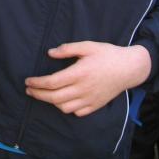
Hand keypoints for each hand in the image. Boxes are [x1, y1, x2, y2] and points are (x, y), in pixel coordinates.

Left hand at [25, 42, 150, 116]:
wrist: (129, 68)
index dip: (37, 83)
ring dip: (51, 102)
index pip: (52, 82)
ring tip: (44, 94)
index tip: (28, 81)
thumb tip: (50, 52)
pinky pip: (77, 112)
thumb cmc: (108, 54)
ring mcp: (90, 99)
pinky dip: (66, 108)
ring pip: (64, 107)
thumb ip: (68, 49)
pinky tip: (62, 101)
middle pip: (54, 97)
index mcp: (79, 73)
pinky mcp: (96, 105)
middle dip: (38, 95)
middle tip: (29, 90)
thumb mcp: (88, 46)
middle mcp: (83, 89)